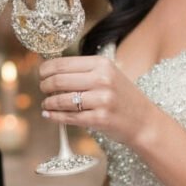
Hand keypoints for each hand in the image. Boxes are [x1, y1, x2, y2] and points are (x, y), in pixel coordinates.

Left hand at [38, 55, 156, 148]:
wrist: (144, 122)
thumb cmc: (122, 98)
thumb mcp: (108, 75)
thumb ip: (84, 71)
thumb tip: (51, 70)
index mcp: (101, 64)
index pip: (62, 63)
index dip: (45, 70)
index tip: (41, 74)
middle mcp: (102, 79)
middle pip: (58, 80)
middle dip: (44, 86)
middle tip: (43, 90)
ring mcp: (101, 99)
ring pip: (61, 100)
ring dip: (48, 103)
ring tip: (46, 104)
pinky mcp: (99, 118)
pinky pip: (68, 117)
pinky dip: (54, 117)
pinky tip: (49, 115)